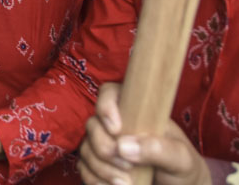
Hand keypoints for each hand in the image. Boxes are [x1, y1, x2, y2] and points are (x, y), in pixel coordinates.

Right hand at [78, 83, 210, 184]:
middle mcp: (117, 126)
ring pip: (86, 149)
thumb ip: (159, 149)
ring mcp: (106, 145)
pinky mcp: (99, 166)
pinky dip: (95, 180)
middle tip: (127, 166)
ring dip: (101, 168)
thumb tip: (123, 146)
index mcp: (137, 113)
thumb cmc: (184, 169)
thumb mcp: (182, 158)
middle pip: (93, 125)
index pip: (110, 93)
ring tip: (126, 184)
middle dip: (104, 148)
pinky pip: (84, 169)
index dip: (105, 106)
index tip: (115, 129)